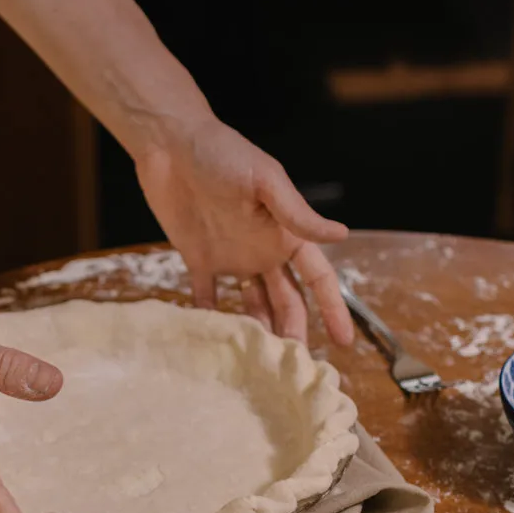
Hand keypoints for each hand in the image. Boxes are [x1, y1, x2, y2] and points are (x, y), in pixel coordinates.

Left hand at [134, 116, 353, 344]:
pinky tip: (217, 348)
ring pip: (252, 306)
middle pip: (286, 301)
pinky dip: (213, 321)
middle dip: (294, 332)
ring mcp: (232, 257)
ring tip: (262, 365)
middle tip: (294, 367)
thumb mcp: (266, 180)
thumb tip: (342, 235)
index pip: (318, 278)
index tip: (343, 342)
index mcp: (286, 233)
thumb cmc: (222, 153)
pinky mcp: (199, 259)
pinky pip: (208, 298)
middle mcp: (264, 250)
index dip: (333, 309)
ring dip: (259, 332)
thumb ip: (298, 212)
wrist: (170, 144)